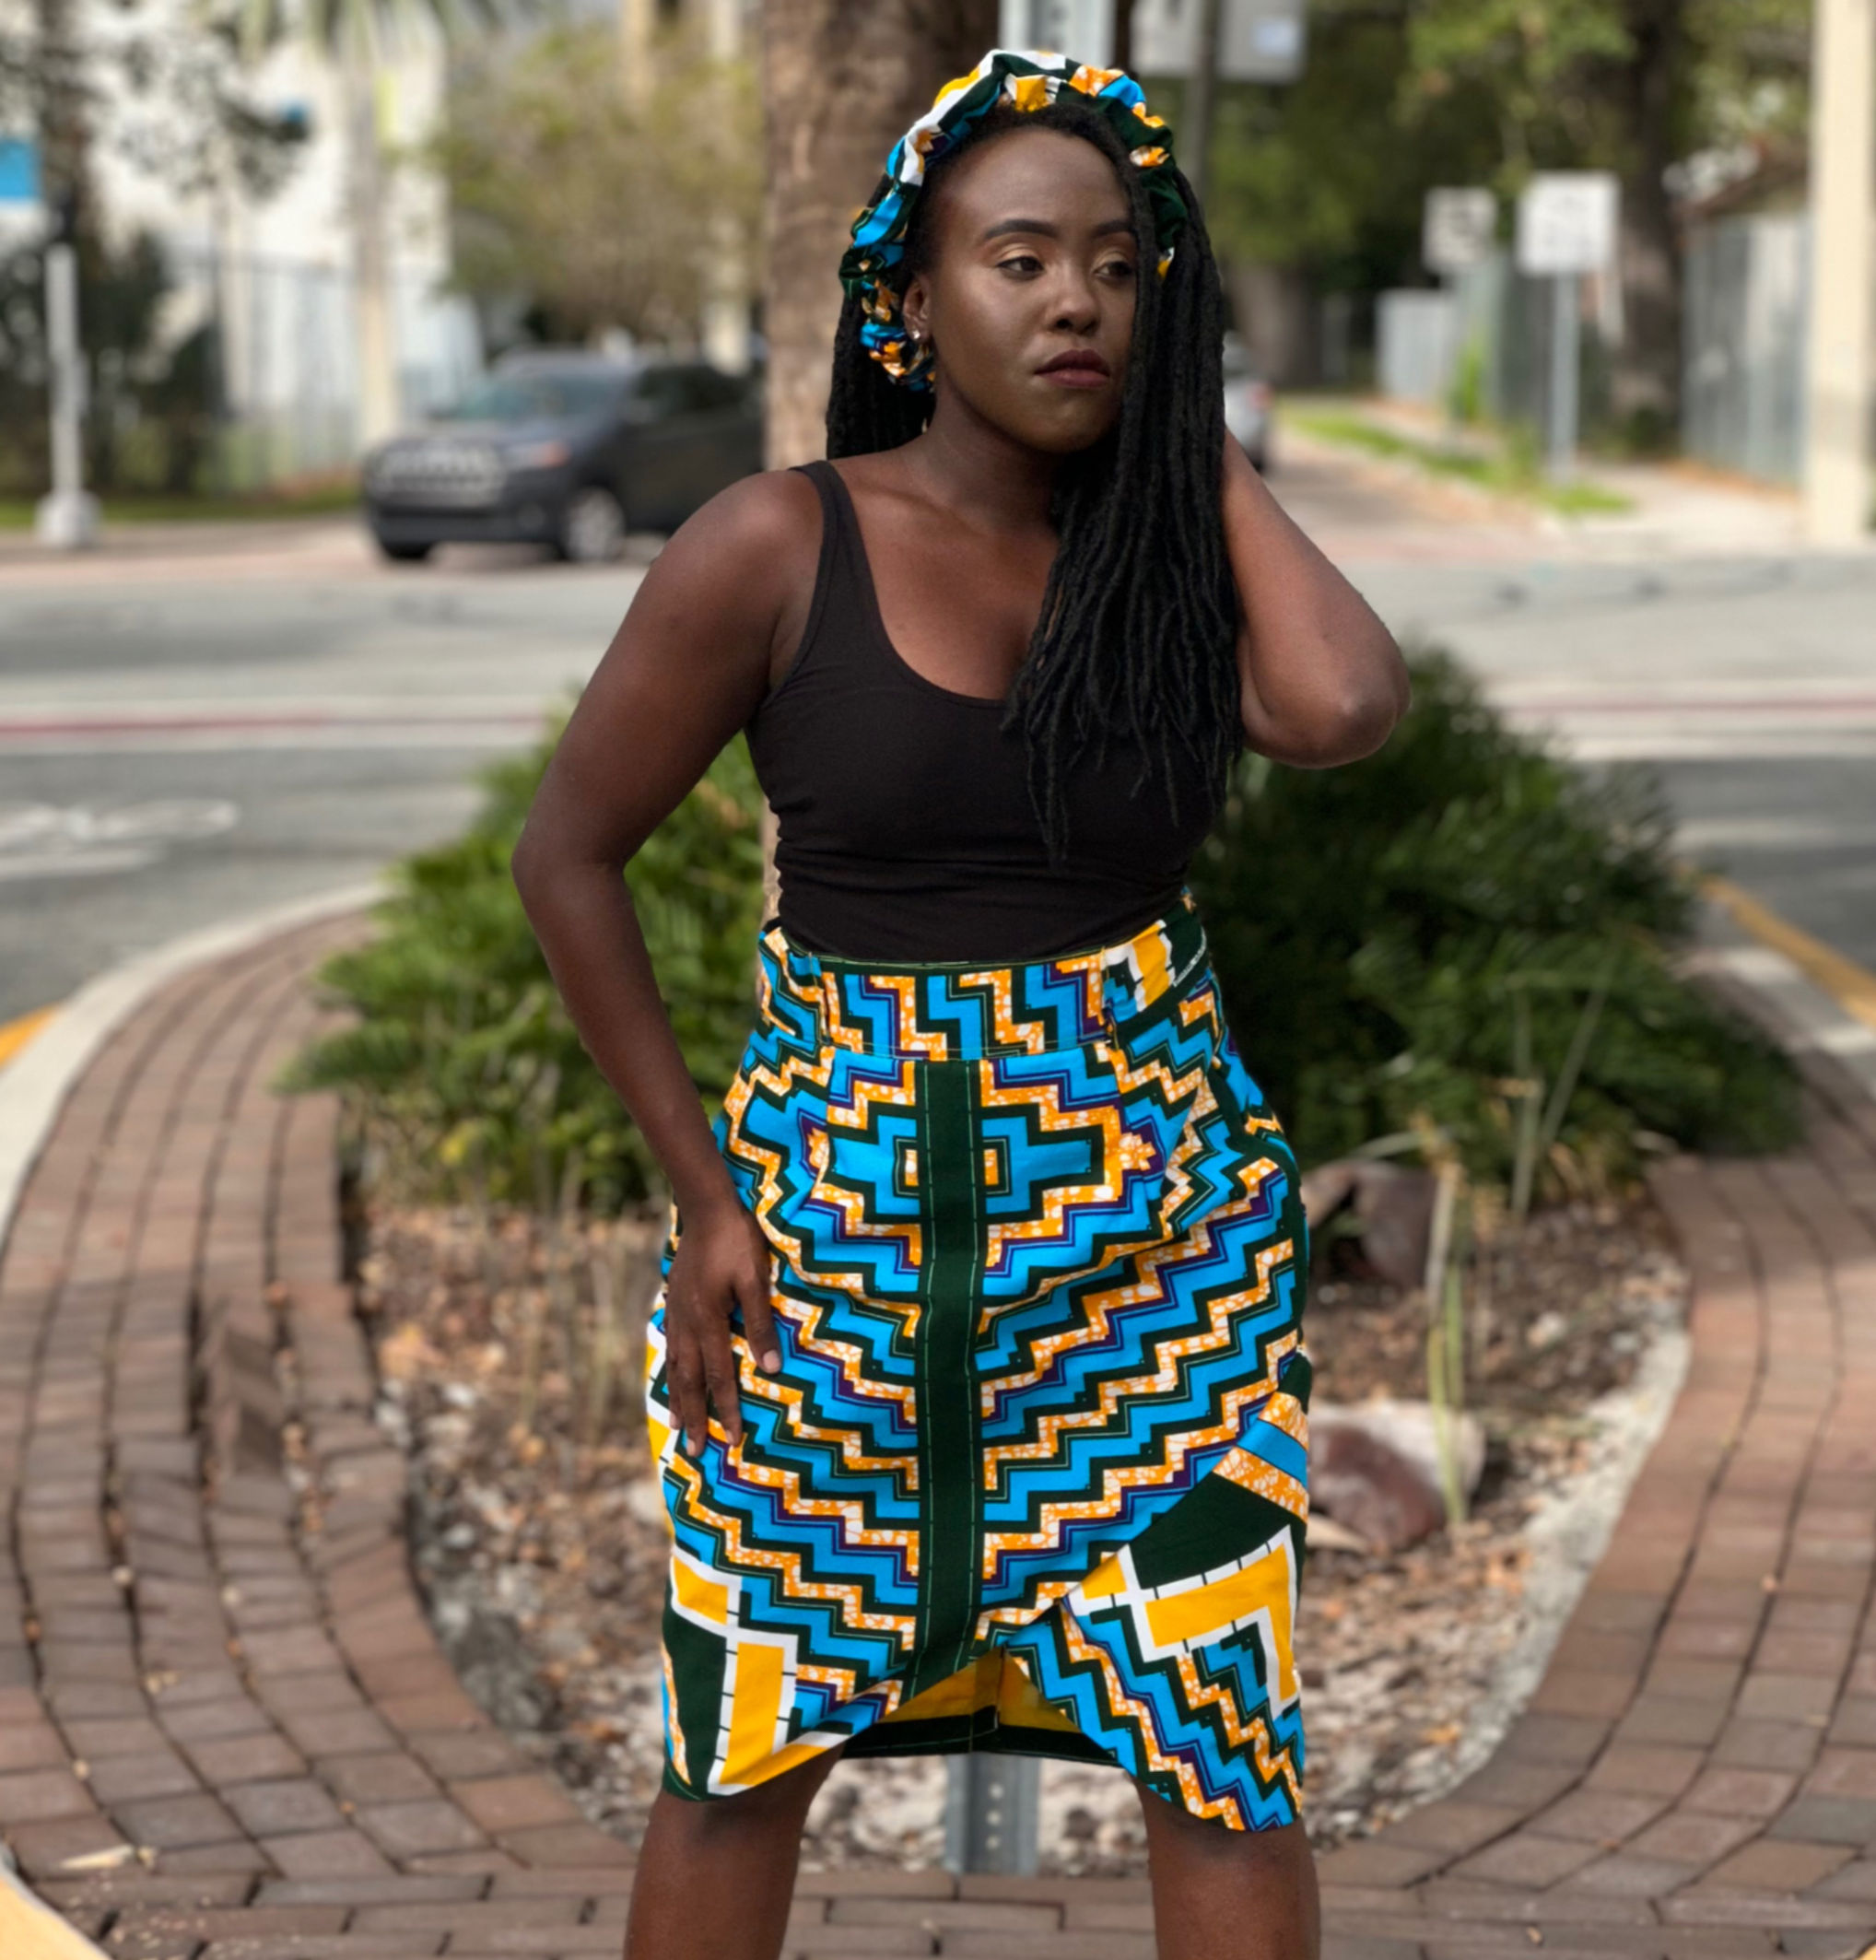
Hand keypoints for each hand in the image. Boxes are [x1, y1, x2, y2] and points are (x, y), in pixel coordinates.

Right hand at [663, 1195, 778, 1457]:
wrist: (706, 1206)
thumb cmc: (737, 1240)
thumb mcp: (756, 1279)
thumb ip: (760, 1324)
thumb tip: (770, 1369)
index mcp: (708, 1321)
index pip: (719, 1377)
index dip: (726, 1410)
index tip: (731, 1441)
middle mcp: (686, 1323)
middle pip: (689, 1381)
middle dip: (694, 1418)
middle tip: (693, 1452)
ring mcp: (676, 1312)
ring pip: (675, 1365)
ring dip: (678, 1399)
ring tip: (677, 1426)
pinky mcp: (674, 1300)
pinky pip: (670, 1345)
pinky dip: (671, 1369)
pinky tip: (672, 1375)